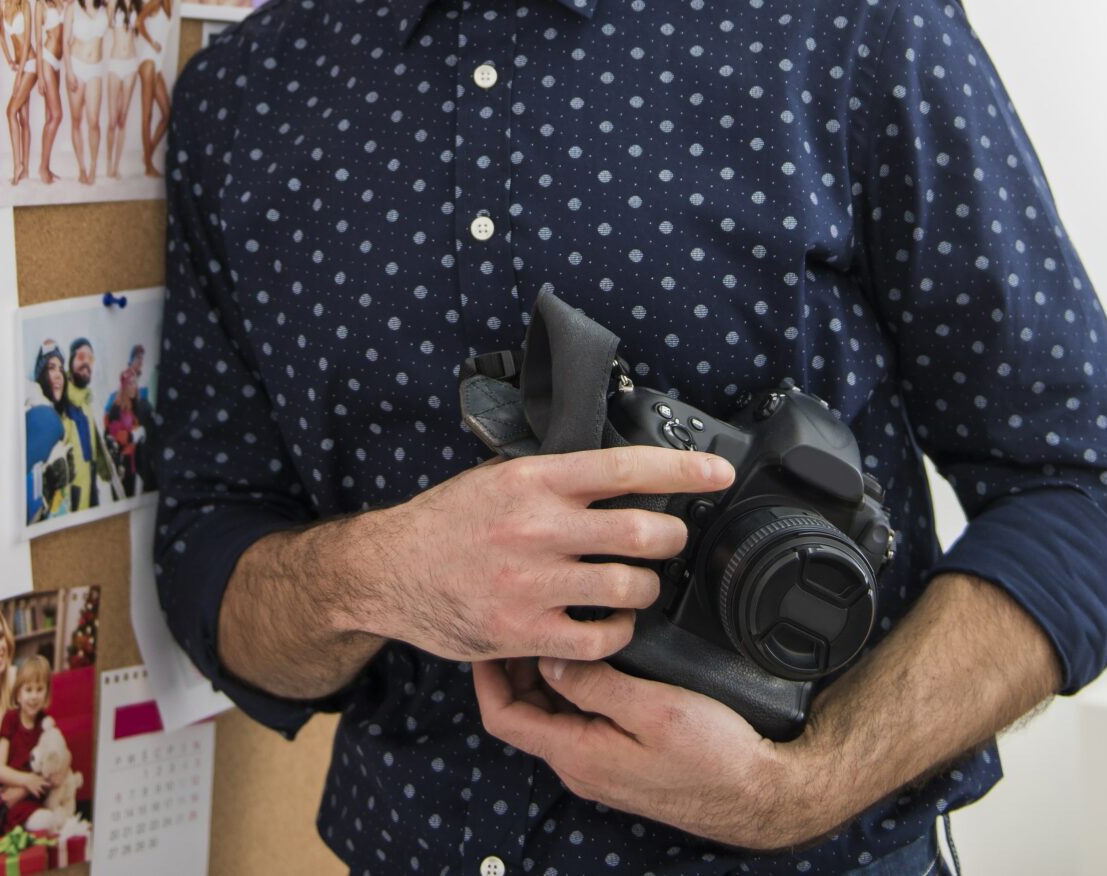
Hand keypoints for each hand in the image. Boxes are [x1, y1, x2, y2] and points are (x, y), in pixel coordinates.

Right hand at [351, 447, 726, 663]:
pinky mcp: (524, 632)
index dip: (682, 470)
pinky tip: (607, 623)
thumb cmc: (447, 522)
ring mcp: (531, 584)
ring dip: (646, 587)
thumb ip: (554, 477)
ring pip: (630, 588)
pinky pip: (601, 638)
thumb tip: (617, 473)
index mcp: (533, 481)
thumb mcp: (497, 477)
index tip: (718, 473)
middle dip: (671, 538)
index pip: (625, 468)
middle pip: (642, 533)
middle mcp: (536, 528)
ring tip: (635, 584)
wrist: (388, 570)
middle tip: (668, 540)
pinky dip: (616, 632)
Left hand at [475, 655, 838, 850]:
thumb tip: (549, 658)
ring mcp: (599, 764)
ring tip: (554, 625)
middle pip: (523, 711)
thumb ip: (595, 686)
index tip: (488, 634)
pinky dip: (573, 686)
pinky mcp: (621, 759)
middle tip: (523, 615)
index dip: (486, 674)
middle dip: (515, 664)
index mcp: (576, 755)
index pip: (503, 716)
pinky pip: (579, 719)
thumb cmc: (714, 757)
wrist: (759, 794)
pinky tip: (593, 655)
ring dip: (545, 672)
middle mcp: (579, 764)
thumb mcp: (652, 711)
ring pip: (552, 713)